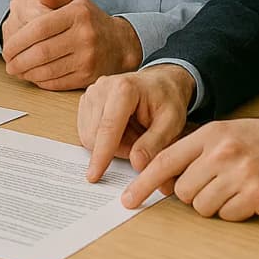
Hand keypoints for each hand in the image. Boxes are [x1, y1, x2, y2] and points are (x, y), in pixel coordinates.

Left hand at [2, 0, 143, 89]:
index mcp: (77, 15)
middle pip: (41, 52)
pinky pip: (57, 82)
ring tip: (16, 70)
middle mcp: (84, 37)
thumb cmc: (91, 21)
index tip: (6, 48)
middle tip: (8, 63)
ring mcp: (88, 59)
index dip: (18, 41)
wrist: (120, 44)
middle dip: (18, 60)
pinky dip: (40, 81)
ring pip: (48, 70)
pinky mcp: (88, 77)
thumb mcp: (77, 1)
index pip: (39, 29)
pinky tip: (32, 77)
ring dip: (26, 73)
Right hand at [78, 64, 194, 182]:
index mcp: (123, 89)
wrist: (161, 82)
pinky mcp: (86, 101)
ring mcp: (91, 93)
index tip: (94, 176)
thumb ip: (155, 144)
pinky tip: (122, 129)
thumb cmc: (167, 100)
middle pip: (96, 135)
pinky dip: (105, 139)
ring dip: (112, 145)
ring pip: (90, 135)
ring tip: (133, 132)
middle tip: (142, 142)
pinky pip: (88, 131)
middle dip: (117, 149)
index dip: (101, 155)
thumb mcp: (172, 123)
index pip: (108, 128)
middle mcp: (102, 87)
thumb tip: (136, 165)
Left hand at [121, 116, 258, 220]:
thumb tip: (161, 180)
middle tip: (214, 183)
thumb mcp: (222, 134)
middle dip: (193, 194)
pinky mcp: (257, 195)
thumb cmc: (258, 141)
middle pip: (183, 191)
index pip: (165, 162)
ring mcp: (240, 174)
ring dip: (214, 204)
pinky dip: (233, 211)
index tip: (129, 199)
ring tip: (232, 187)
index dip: (143, 183)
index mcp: (209, 135)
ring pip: (203, 207)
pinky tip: (246, 195)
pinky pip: (227, 215)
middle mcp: (222, 153)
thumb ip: (193, 153)